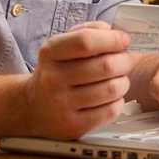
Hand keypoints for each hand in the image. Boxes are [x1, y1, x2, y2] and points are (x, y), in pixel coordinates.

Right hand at [21, 21, 132, 139]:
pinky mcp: (73, 126)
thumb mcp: (63, 45)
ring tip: (117, 79)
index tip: (123, 40)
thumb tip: (115, 34)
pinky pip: (111, 111)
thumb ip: (89, 32)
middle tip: (126, 60)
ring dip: (123, 81)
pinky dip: (118, 101)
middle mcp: (53, 79)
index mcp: (51, 53)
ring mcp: (62, 105)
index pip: (86, 41)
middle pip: (105, 66)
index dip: (112, 39)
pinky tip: (110, 97)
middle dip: (125, 60)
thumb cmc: (57, 71)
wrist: (33, 106)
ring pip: (112, 89)